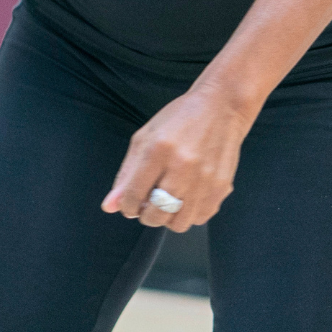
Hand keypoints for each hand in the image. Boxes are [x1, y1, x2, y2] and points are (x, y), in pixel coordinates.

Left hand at [101, 85, 253, 231]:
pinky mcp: (221, 188)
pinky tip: (185, 199)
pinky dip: (188, 215)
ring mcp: (204, 179)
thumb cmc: (179, 119)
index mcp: (158, 149)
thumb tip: (110, 205)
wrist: (220, 108)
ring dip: (167, 218)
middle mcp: (182, 166)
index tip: (128, 205)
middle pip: (157, 214)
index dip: (126, 206)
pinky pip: (200, 218)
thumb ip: (127, 173)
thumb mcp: (145, 137)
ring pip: (179, 223)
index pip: (134, 194)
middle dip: (145, 215)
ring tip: (165, 203)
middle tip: (146, 206)